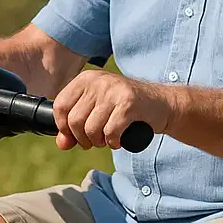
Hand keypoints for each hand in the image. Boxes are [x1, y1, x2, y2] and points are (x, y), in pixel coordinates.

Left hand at [51, 69, 175, 150]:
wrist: (162, 104)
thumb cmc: (126, 109)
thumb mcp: (97, 112)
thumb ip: (76, 126)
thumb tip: (62, 144)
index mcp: (86, 79)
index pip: (60, 106)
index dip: (64, 127)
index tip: (75, 136)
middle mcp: (98, 81)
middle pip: (74, 121)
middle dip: (83, 139)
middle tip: (95, 140)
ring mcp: (114, 91)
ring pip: (91, 129)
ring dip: (99, 142)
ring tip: (108, 138)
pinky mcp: (128, 104)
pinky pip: (110, 132)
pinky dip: (113, 142)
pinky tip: (119, 139)